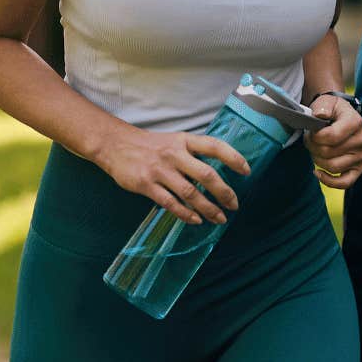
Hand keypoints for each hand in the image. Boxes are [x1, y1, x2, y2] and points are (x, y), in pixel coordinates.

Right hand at [92, 125, 251, 225]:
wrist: (115, 144)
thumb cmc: (150, 145)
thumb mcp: (174, 141)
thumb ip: (193, 154)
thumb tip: (217, 174)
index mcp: (184, 141)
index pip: (215, 146)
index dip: (233, 158)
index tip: (247, 171)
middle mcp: (174, 154)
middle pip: (206, 175)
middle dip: (224, 192)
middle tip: (234, 205)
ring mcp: (160, 170)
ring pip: (190, 193)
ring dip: (208, 208)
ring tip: (220, 218)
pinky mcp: (146, 185)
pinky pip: (170, 203)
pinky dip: (185, 213)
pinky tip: (196, 220)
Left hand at [303, 93, 361, 188]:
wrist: (339, 116)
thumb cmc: (331, 111)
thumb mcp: (326, 102)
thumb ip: (322, 107)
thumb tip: (320, 115)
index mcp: (355, 122)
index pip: (331, 137)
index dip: (315, 137)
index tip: (311, 131)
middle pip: (329, 153)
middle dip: (313, 147)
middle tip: (310, 139)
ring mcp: (361, 155)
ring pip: (333, 167)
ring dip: (317, 160)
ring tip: (315, 149)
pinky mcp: (359, 167)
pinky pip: (345, 182)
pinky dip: (329, 181)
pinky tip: (318, 173)